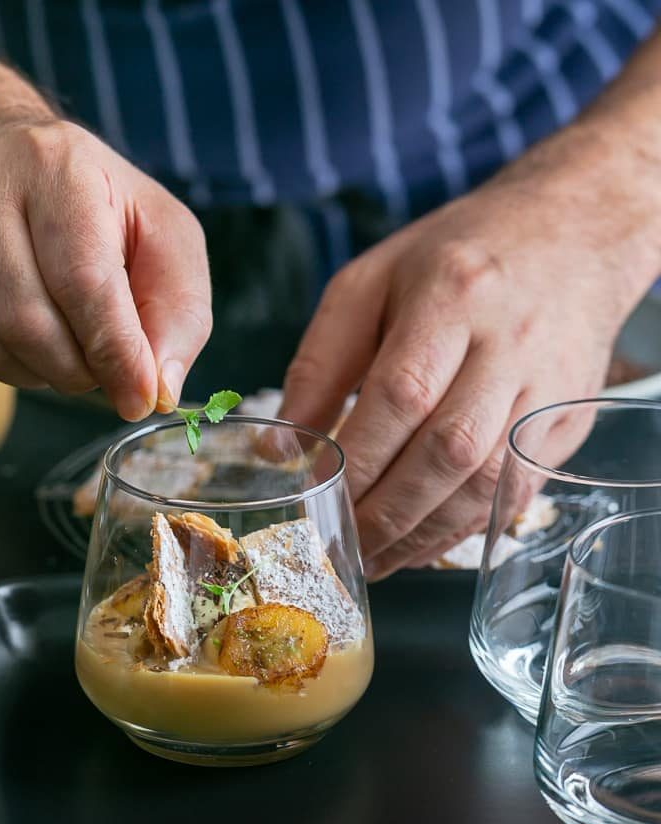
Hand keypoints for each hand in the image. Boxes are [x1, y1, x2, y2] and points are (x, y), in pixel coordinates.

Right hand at [0, 120, 210, 418]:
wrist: (1, 163)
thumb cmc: (96, 210)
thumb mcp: (164, 240)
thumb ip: (178, 314)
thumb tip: (158, 390)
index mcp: (59, 168)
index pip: (84, 283)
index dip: (116, 355)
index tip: (139, 398)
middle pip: (27, 325)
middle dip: (77, 371)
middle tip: (97, 364)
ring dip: (34, 373)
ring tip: (56, 343)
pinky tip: (6, 337)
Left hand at [280, 142, 653, 578]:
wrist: (569, 235)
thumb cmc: (454, 258)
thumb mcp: (370, 282)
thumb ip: (320, 362)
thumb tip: (283, 446)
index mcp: (452, 294)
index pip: (402, 393)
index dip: (358, 456)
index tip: (317, 494)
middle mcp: (509, 343)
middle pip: (449, 448)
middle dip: (388, 511)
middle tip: (342, 544)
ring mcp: (547, 387)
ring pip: (488, 482)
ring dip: (425, 534)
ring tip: (376, 559)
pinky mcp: (568, 420)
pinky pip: (517, 492)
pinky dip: (466, 528)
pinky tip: (423, 543)